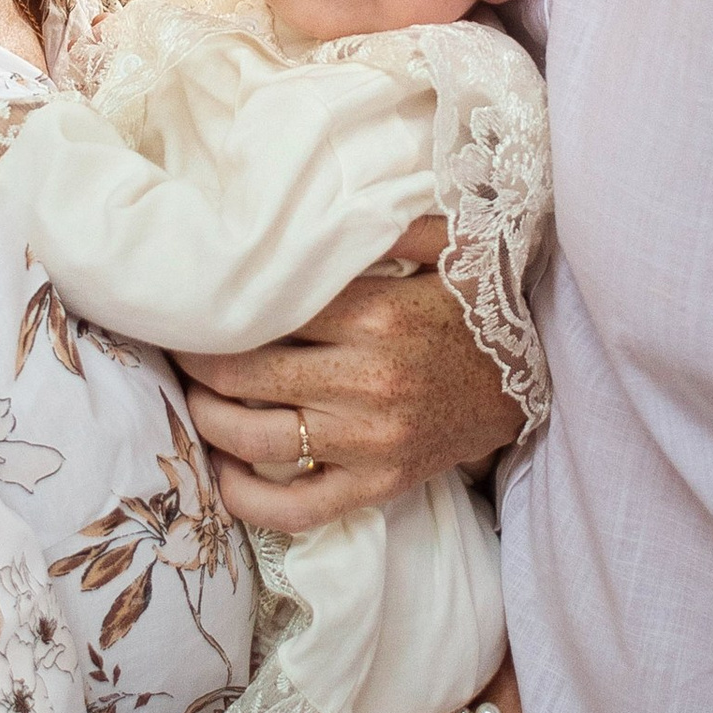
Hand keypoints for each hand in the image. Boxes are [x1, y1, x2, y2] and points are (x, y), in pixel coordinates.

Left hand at [180, 217, 520, 533]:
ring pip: (254, 438)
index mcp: (376, 316)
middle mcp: (366, 381)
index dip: (216, 308)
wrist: (534, 380)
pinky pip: (295, 507)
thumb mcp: (447, 246)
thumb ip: (386, 224)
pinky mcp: (378, 485)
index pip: (266, 312)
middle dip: (194, 361)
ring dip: (206, 419)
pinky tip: (224, 472)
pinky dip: (246, 498)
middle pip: (242, 375)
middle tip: (177, 347)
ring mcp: (370, 441)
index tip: (192, 304)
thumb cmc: (477, 308)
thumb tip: (319, 204)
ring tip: (194, 398)